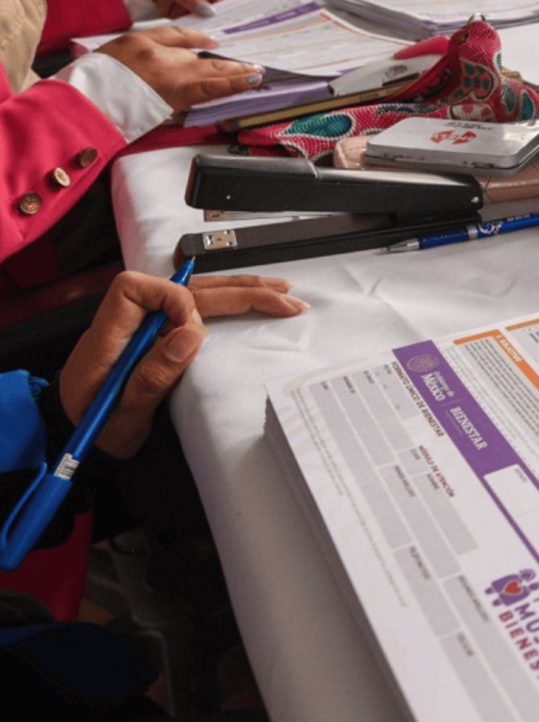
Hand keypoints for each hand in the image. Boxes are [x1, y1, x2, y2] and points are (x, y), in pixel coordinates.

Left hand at [60, 272, 308, 459]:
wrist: (75, 434)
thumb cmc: (94, 427)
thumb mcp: (122, 412)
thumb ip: (154, 373)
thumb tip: (191, 333)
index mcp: (108, 335)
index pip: (136, 289)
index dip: (170, 299)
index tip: (191, 326)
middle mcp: (127, 322)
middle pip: (181, 286)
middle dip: (234, 291)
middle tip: (280, 301)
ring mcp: (145, 325)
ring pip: (194, 293)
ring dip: (239, 290)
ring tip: (280, 292)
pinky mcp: (159, 334)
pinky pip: (194, 308)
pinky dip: (229, 301)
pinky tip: (253, 298)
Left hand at [96, 27, 263, 111]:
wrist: (80, 104)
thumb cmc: (116, 118)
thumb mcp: (157, 116)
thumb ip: (180, 102)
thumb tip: (196, 94)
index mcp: (170, 89)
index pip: (213, 84)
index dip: (237, 82)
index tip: (256, 79)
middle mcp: (163, 66)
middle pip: (208, 66)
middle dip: (233, 69)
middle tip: (253, 69)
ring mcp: (149, 49)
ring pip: (191, 51)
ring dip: (213, 57)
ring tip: (233, 60)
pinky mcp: (135, 39)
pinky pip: (170, 34)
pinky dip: (189, 38)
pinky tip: (204, 40)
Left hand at [137, 0, 236, 18]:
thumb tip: (208, 11)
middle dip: (224, 5)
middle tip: (217, 13)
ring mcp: (197, 0)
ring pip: (215, 10)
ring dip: (215, 18)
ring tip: (210, 24)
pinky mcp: (189, 13)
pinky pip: (201, 21)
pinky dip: (202, 26)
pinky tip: (200, 29)